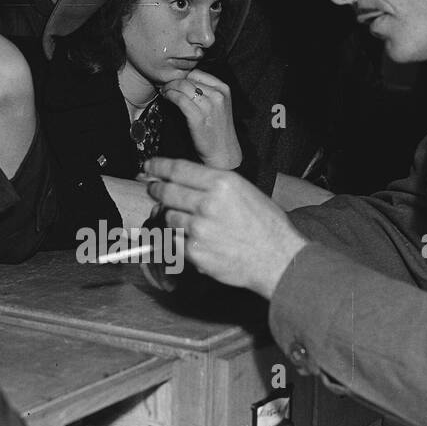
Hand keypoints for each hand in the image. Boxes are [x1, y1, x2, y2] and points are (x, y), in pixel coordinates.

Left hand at [140, 157, 309, 298]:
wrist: (277, 259)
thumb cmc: (267, 226)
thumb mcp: (245, 191)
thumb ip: (215, 185)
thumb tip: (185, 181)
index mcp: (222, 183)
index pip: (178, 169)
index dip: (158, 166)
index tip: (149, 167)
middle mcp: (207, 203)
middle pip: (167, 192)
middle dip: (156, 190)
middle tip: (153, 189)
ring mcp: (198, 228)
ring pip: (168, 217)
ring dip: (170, 217)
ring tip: (185, 220)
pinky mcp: (194, 251)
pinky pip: (175, 241)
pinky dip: (178, 239)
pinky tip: (193, 239)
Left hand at [160, 68, 241, 169]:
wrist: (223, 152)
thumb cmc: (217, 130)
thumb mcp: (218, 105)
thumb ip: (207, 92)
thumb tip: (184, 82)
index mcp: (224, 89)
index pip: (197, 73)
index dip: (183, 76)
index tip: (176, 82)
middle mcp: (218, 95)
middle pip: (189, 79)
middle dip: (174, 81)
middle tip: (165, 86)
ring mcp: (209, 106)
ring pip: (182, 86)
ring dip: (169, 87)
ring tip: (164, 92)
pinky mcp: (198, 117)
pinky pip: (179, 99)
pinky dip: (169, 96)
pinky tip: (166, 98)